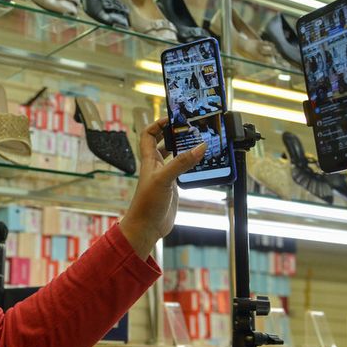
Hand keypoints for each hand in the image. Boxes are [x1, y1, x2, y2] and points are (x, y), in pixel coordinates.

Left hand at [118, 117, 205, 258]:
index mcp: (149, 160)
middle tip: (190, 128)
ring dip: (184, 149)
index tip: (172, 119)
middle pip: (163, 143)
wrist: (146, 227)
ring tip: (198, 141)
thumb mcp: (164, 179)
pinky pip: (181, 170)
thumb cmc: (147, 203)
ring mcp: (164, 176)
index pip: (149, 135)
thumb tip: (200, 146)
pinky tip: (200, 163)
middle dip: (174, 134)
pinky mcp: (172, 187)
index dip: (158, 124)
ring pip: (174, 156)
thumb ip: (182, 162)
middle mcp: (156, 165)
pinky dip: (190, 165)